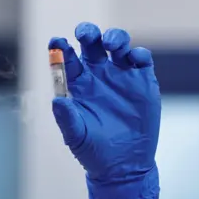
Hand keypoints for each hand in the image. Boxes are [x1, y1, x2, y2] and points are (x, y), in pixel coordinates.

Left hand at [50, 22, 160, 198]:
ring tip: (110, 44)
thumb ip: (66, 118)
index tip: (56, 42)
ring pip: (118, 46)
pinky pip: (141, 60)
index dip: (61, 49)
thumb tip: (56, 100)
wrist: (122, 165)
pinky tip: (133, 58)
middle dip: (88, 33)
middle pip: (92, 45)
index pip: (68, 60)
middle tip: (85, 34)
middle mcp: (97, 76)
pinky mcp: (142, 82)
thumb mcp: (75, 136)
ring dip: (114, 38)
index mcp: (77, 85)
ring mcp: (120, 77)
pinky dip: (138, 54)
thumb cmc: (93, 150)